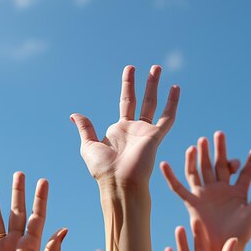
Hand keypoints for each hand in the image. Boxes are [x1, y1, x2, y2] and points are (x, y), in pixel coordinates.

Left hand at [71, 65, 179, 187]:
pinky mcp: (155, 137)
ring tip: (159, 68)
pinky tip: (176, 89)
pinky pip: (167, 118)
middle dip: (147, 83)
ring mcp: (146, 132)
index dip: (128, 85)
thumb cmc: (103, 169)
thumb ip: (86, 128)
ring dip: (156, 86)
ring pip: (153, 104)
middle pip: (143, 100)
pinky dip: (172, 104)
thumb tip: (75, 114)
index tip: (131, 69)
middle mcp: (135, 129)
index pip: (126, 103)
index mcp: (120, 130)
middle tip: (154, 67)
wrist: (119, 183)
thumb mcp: (89, 146)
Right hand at [161, 131, 250, 250]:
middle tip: (219, 134)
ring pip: (201, 171)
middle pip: (219, 165)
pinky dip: (171, 176)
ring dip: (200, 157)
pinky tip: (164, 164)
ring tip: (200, 143)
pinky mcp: (192, 203)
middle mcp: (221, 189)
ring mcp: (206, 194)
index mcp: (238, 192)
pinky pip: (179, 188)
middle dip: (219, 150)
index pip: (245, 173)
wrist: (221, 250)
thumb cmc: (240, 235)